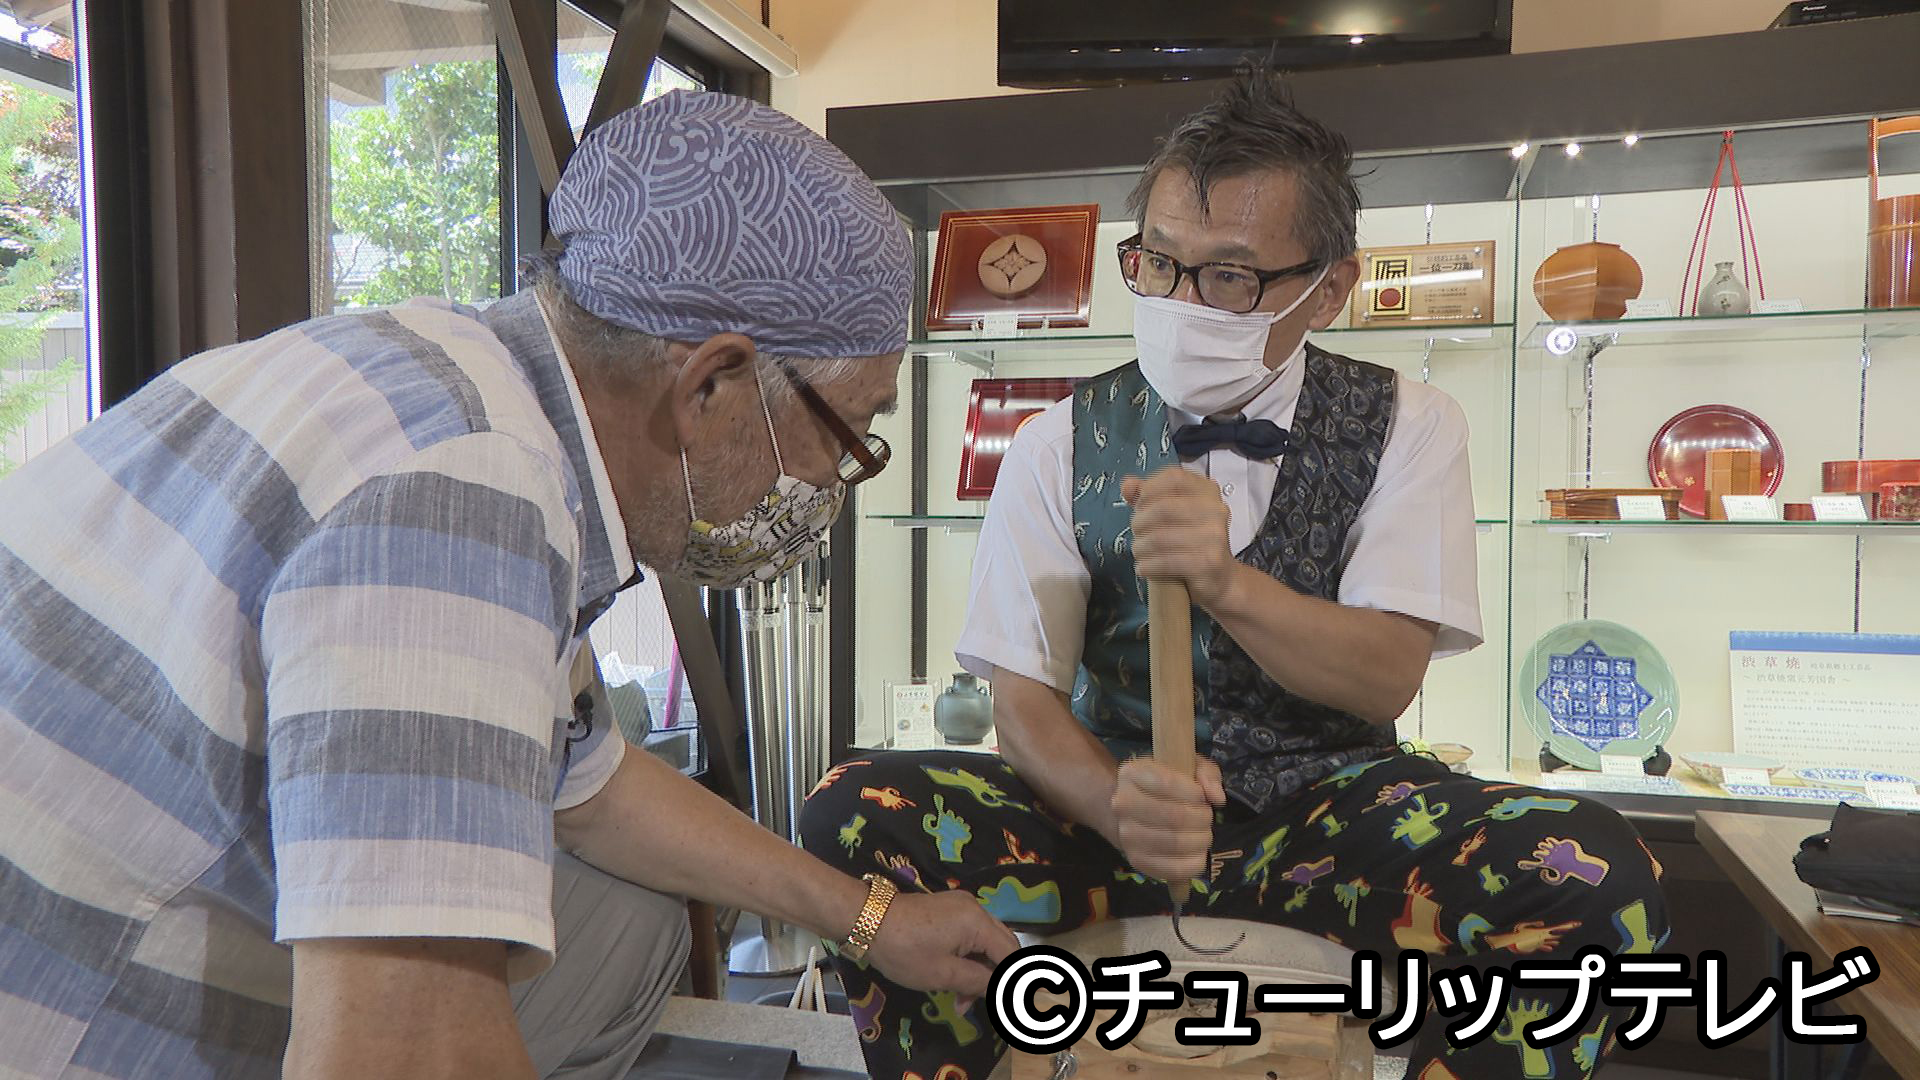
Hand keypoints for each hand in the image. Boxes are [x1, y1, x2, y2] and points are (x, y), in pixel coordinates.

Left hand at [864, 889, 1020, 999]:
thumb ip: (979, 982)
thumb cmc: (905, 951)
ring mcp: (962, 907)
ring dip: (980, 972)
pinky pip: (971, 935)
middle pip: (1002, 946)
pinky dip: (969, 958)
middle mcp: (976, 909)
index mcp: (978, 922)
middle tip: (986, 1004)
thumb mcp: (943, 974)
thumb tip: (1004, 991)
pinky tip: (956, 981)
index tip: (1011, 1003)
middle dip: (996, 977)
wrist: (867, 921)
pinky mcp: (949, 910)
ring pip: (986, 943)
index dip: (1015, 980)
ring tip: (963, 1000)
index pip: (1011, 954)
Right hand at [1109, 757, 1225, 885]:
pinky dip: (1194, 863)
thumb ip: (1207, 774)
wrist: (1137, 809)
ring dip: (1200, 840)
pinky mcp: (1136, 860)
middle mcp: (1122, 804)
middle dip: (1202, 818)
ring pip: (1175, 843)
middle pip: (1174, 817)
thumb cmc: (1169, 784)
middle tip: (1207, 817)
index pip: (1166, 783)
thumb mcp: (1190, 767)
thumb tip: (1216, 797)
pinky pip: (1171, 869)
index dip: (1194, 792)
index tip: (1202, 795)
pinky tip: (1198, 853)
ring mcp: (1126, 835)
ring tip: (1203, 833)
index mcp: (1132, 773)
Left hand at [1121, 468, 1238, 608]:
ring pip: (1160, 538)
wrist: (1220, 579)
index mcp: (1208, 491)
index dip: (1149, 490)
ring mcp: (1214, 537)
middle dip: (1140, 522)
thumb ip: (1149, 496)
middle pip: (1162, 509)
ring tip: (1139, 552)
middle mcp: (1216, 510)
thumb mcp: (1173, 514)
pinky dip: (1148, 566)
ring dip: (1140, 547)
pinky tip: (1145, 568)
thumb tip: (1128, 485)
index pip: (1174, 478)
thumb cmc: (1193, 543)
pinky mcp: (1208, 564)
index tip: (1140, 505)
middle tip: (1137, 534)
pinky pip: (1165, 562)